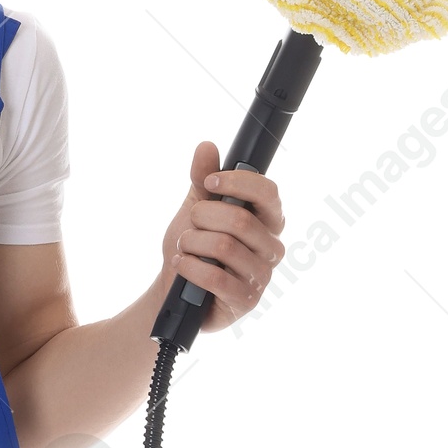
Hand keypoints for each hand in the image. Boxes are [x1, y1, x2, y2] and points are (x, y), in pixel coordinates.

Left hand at [160, 139, 285, 332]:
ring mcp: (261, 276)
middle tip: (190, 223)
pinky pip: (216, 277)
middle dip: (203, 217)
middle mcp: (271, 247)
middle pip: (240, 220)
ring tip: (183, 246)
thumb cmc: (194, 247)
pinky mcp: (246, 300)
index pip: (268, 193)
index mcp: (268, 220)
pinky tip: (181, 264)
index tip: (210, 181)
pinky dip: (190, 267)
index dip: (238, 183)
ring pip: (224, 247)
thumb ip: (202, 180)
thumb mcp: (195, 209)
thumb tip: (207, 147)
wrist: (175, 289)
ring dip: (192, 243)